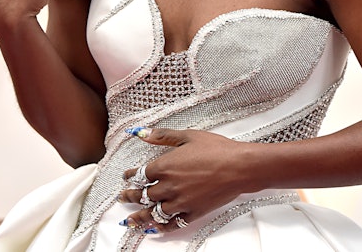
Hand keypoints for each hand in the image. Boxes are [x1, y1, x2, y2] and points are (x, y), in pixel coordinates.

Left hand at [119, 127, 261, 233]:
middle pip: (143, 195)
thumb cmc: (216, 148)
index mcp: (165, 166)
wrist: (239, 166)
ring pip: (153, 213)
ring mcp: (180, 202)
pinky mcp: (193, 213)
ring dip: (139, 216)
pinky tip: (154, 229)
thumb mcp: (187, 136)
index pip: (140, 174)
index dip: (131, 176)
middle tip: (123, 198)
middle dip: (130, 196)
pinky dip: (161, 227)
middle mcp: (169, 186)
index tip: (126, 177)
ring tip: (130, 220)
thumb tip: (141, 133)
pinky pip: (172, 224)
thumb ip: (162, 136)